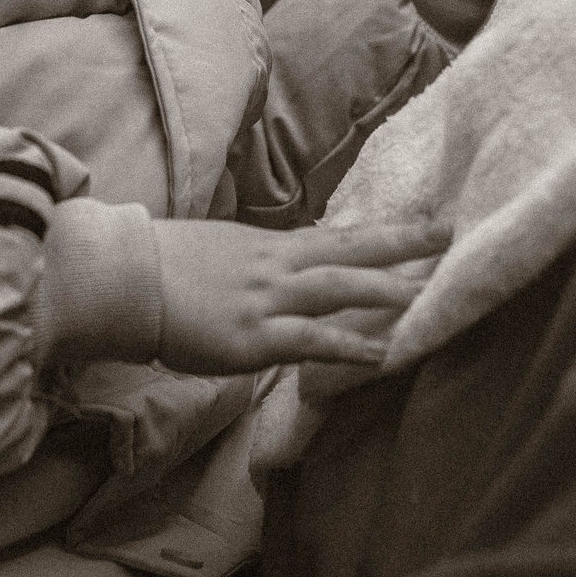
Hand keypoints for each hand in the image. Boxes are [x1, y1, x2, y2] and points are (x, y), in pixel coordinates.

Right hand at [151, 219, 446, 374]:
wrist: (125, 281)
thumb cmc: (169, 267)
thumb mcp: (226, 251)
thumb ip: (263, 261)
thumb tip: (289, 269)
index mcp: (272, 247)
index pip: (341, 235)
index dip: (387, 231)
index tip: (429, 223)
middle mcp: (278, 267)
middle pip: (352, 248)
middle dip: (404, 243)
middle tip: (450, 235)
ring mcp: (267, 301)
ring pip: (339, 288)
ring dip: (387, 290)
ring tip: (429, 294)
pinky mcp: (253, 338)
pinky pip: (310, 340)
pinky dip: (348, 345)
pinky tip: (380, 353)